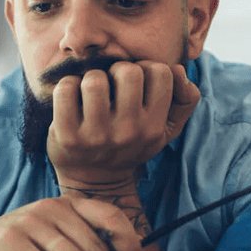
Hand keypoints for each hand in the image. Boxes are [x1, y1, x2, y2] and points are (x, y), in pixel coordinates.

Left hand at [47, 61, 200, 186]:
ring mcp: (97, 136)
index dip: (146, 69)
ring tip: (89, 92)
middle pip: (128, 71)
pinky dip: (66, 86)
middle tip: (110, 85)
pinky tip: (71, 98)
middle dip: (116, 71)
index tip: (134, 83)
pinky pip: (65, 89)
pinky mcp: (68, 136)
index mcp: (153, 128)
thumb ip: (185, 100)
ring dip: (89, 78)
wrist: (94, 181)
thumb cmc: (130, 144)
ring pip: (94, 79)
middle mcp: (128, 133)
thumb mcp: (165, 129)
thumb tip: (179, 70)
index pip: (161, 72)